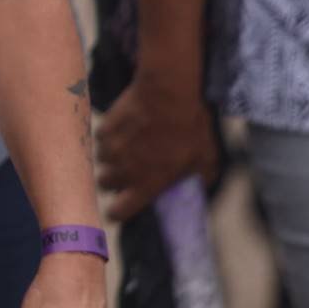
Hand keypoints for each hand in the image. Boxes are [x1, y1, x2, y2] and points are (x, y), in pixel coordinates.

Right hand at [96, 77, 220, 220]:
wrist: (168, 95)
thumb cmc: (190, 130)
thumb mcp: (206, 160)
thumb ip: (198, 179)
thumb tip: (198, 186)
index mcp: (145, 185)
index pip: (118, 212)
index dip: (118, 212)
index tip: (121, 207)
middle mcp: (123, 171)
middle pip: (105, 185)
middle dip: (114, 180)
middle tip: (128, 170)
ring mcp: (110, 149)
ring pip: (102, 160)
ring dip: (112, 157)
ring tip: (128, 146)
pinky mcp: (105, 128)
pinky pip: (102, 138)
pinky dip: (110, 136)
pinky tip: (126, 127)